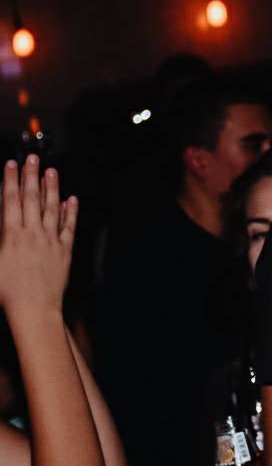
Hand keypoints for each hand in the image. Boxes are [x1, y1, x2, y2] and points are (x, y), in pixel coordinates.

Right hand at [0, 156, 77, 313]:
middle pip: (31, 198)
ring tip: (52, 171)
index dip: (10, 180)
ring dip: (51, 188)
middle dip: (31, 176)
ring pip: (51, 208)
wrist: (34, 307)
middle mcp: (32, 233)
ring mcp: (50, 240)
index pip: (10, 201)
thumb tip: (1, 223)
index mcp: (10, 235)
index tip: (11, 165)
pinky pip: (68, 226)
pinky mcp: (64, 250)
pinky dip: (70, 212)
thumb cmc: (7, 291)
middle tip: (33, 158)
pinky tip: (72, 200)